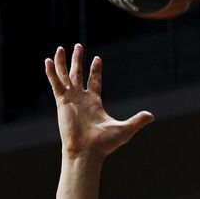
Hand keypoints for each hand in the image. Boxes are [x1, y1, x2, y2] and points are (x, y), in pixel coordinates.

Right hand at [45, 44, 152, 159]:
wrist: (87, 152)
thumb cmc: (104, 144)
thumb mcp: (125, 129)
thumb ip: (137, 121)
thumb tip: (151, 116)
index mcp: (94, 103)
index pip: (94, 81)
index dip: (95, 70)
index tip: (97, 58)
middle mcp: (81, 99)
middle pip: (78, 75)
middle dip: (77, 61)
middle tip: (78, 47)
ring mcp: (70, 100)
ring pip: (65, 76)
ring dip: (62, 63)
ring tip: (60, 48)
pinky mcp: (62, 102)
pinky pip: (56, 84)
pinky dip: (51, 73)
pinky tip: (47, 61)